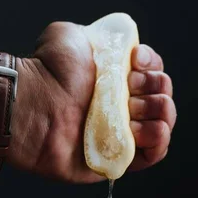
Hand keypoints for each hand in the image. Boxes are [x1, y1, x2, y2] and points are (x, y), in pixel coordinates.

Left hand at [9, 22, 175, 182]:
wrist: (35, 106)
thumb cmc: (47, 72)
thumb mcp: (69, 37)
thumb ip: (93, 37)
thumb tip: (108, 43)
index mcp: (113, 81)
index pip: (153, 73)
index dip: (152, 66)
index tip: (136, 60)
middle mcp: (118, 108)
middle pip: (162, 98)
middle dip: (154, 87)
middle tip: (128, 87)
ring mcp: (119, 135)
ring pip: (162, 125)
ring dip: (159, 112)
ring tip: (132, 111)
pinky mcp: (117, 160)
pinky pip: (152, 156)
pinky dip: (158, 141)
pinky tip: (143, 130)